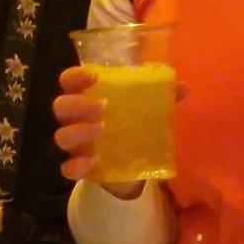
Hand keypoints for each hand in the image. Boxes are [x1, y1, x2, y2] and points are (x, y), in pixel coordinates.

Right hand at [53, 65, 172, 199]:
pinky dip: (76, 165)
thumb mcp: (146, 110)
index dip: (75, 76)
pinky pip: (67, 168)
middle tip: (103, 106)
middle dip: (78, 104)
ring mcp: (75, 144)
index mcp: (85, 96)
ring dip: (78, 131)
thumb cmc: (132, 125)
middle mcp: (74, 118)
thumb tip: (183, 88)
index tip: (94, 76)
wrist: (132, 163)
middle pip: (60, 106)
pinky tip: (94, 162)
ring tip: (102, 129)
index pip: (68, 80)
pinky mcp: (78, 167)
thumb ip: (160, 98)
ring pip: (61, 136)